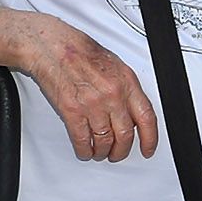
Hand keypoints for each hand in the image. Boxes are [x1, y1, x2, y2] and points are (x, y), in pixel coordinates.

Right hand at [16, 15, 155, 162]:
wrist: (52, 46)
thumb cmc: (80, 51)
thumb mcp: (115, 65)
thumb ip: (126, 89)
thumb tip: (132, 110)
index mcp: (126, 83)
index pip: (146, 118)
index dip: (150, 139)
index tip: (148, 148)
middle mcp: (112, 95)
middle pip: (125, 135)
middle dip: (122, 150)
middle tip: (118, 153)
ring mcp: (92, 104)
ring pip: (104, 141)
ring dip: (103, 152)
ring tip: (100, 152)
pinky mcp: (72, 111)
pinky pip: (82, 140)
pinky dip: (85, 150)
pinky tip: (85, 151)